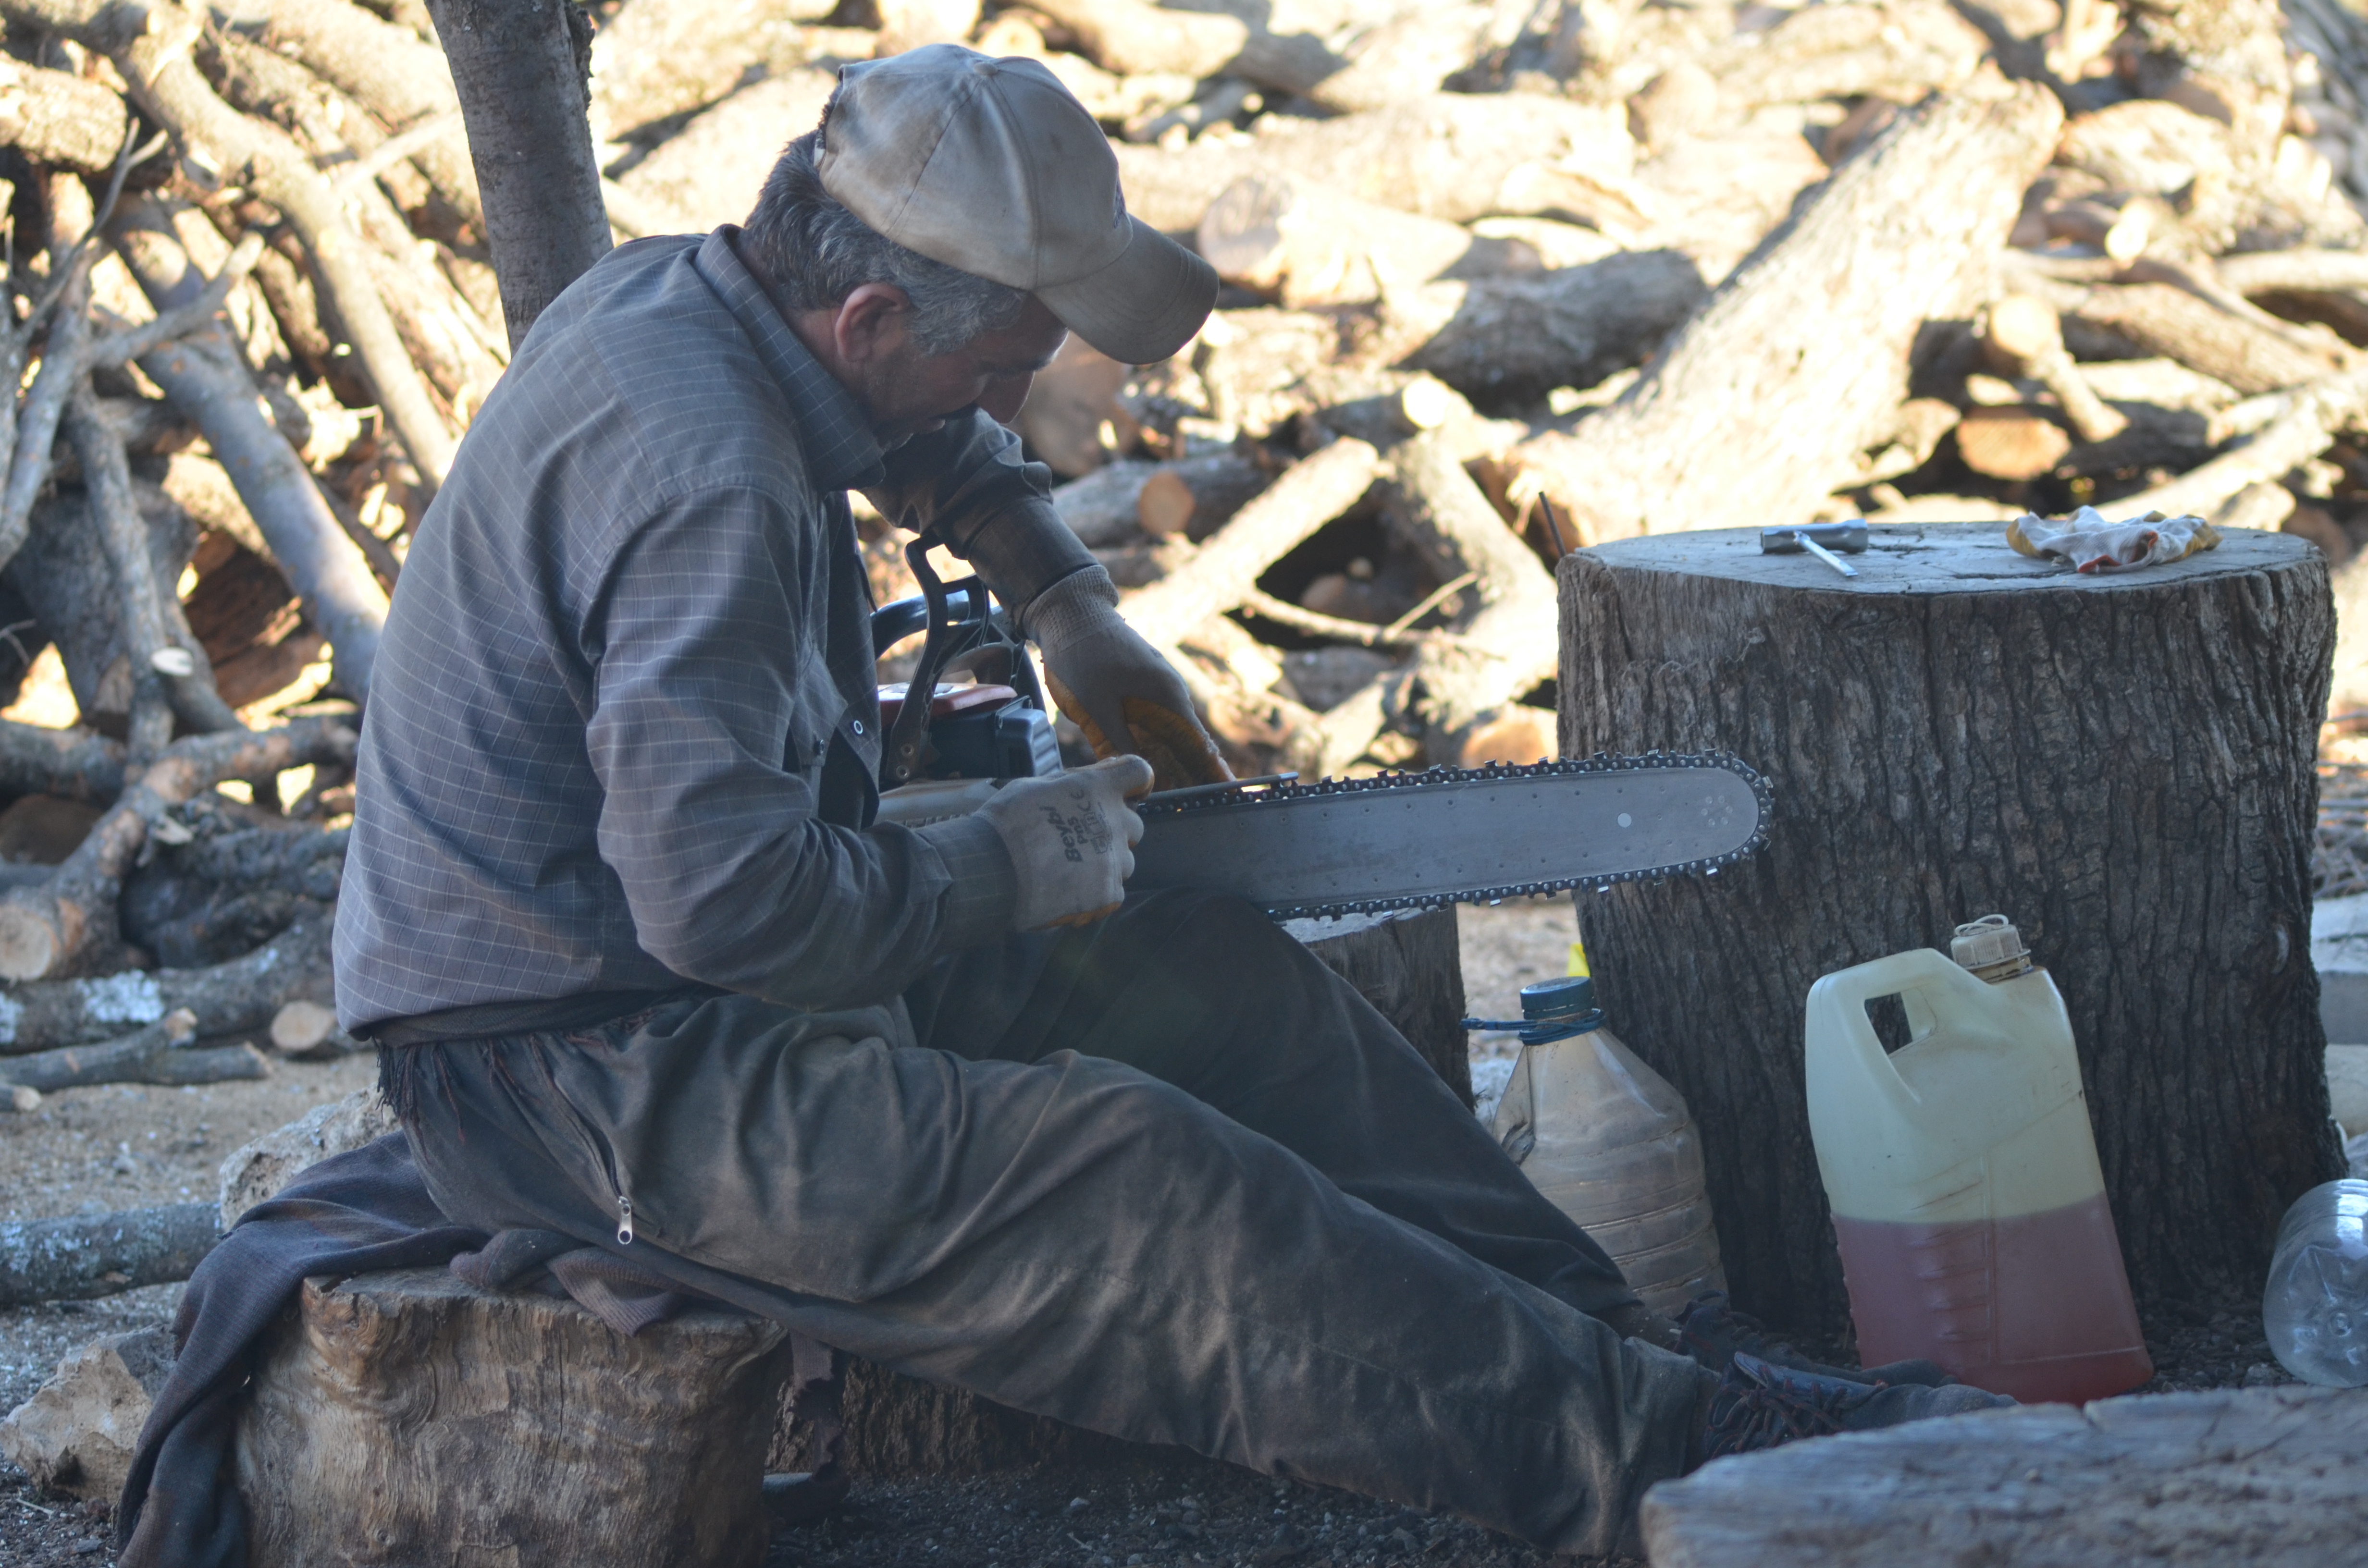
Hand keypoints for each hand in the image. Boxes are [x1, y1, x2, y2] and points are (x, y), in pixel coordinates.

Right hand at [977, 756, 1153, 928]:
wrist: (990, 871)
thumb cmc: (1006, 824)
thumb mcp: (1035, 785)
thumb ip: (1074, 781)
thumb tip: (1101, 772)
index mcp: (1098, 789)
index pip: (1139, 773)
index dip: (1136, 782)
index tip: (1129, 792)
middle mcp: (1114, 822)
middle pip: (1134, 825)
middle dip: (1114, 830)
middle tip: (1080, 839)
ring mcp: (1114, 860)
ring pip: (1124, 861)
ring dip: (1105, 863)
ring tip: (1067, 870)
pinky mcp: (1108, 893)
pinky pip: (1113, 891)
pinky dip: (1095, 893)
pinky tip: (1067, 891)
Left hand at [1024, 568, 1231, 791]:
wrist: (1069, 615)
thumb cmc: (1082, 656)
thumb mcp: (1096, 706)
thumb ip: (1118, 743)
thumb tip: (1141, 777)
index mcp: (1167, 696)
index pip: (1197, 743)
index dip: (1211, 770)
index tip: (1226, 791)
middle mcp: (1168, 695)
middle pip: (1188, 743)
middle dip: (1197, 774)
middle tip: (1207, 804)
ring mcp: (1155, 692)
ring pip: (1171, 737)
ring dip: (1176, 765)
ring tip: (1185, 796)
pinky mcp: (1140, 692)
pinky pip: (1154, 726)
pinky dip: (1157, 748)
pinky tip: (1155, 768)